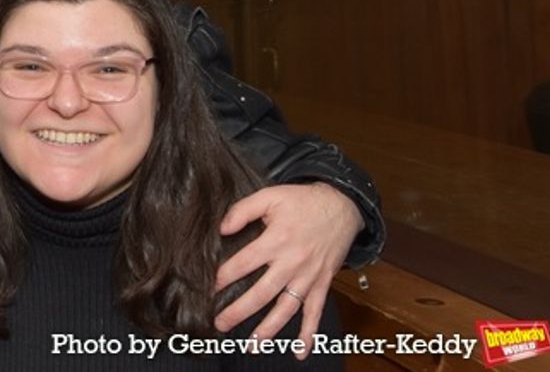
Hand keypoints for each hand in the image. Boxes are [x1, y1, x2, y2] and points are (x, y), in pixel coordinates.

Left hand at [214, 183, 362, 356]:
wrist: (341, 206)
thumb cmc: (302, 201)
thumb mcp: (270, 196)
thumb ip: (243, 210)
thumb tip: (222, 228)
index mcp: (276, 241)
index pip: (243, 263)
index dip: (224, 277)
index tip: (208, 288)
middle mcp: (291, 263)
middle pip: (261, 293)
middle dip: (239, 311)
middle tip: (219, 324)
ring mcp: (308, 277)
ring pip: (286, 308)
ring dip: (268, 329)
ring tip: (251, 346)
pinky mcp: (322, 284)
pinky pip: (315, 312)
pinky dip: (308, 334)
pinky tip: (299, 351)